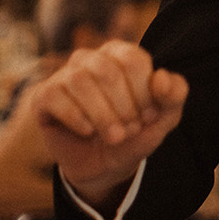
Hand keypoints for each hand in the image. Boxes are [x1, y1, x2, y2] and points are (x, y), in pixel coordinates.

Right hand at [34, 41, 187, 205]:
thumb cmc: (134, 133)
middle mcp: (91, 58)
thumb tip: (161, 77)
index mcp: (121, 53)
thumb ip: (174, 95)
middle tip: (130, 130)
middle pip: (107, 71)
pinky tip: (88, 132)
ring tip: (114, 137)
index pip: (133, 60)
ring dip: (102, 115)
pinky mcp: (44, 96)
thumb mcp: (163, 118)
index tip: (148, 117)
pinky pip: (56, 98)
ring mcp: (65, 75)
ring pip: (80, 82)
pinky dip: (77, 118)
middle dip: (124, 108)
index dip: (144, 93)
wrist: (104, 165)